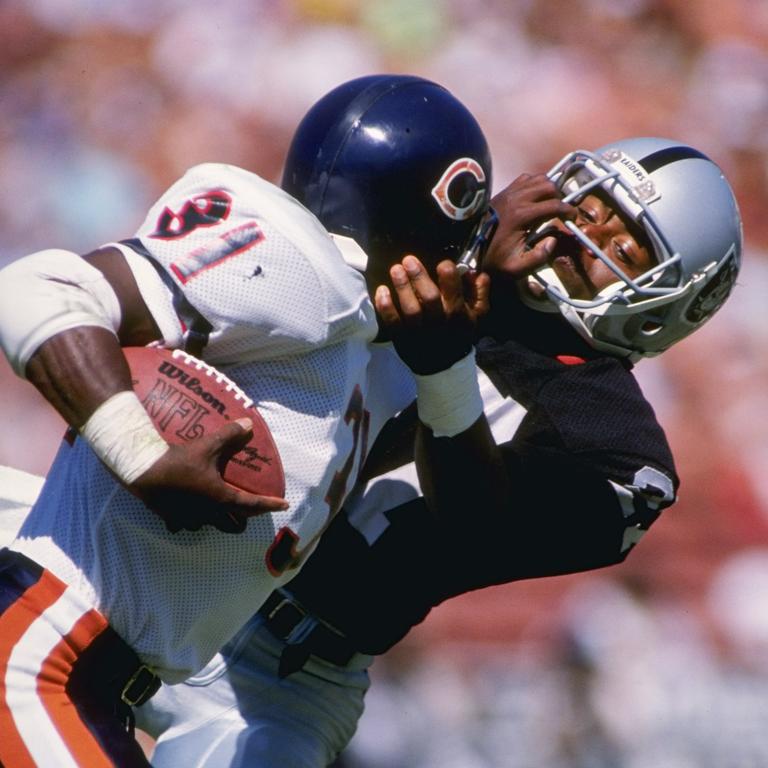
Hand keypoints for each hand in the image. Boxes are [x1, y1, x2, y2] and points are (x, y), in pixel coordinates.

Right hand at [129, 418, 287, 533]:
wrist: (141, 471)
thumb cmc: (178, 460)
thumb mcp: (207, 445)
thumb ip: (230, 435)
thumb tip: (249, 424)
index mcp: (220, 498)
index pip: (252, 505)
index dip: (269, 505)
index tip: (283, 505)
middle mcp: (208, 514)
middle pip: (234, 525)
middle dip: (244, 518)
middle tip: (249, 506)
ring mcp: (189, 520)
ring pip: (212, 526)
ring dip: (219, 519)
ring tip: (221, 507)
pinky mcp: (172, 519)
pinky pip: (188, 526)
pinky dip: (194, 520)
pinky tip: (192, 510)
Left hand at [374, 255, 489, 374]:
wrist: (444, 366)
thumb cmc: (459, 333)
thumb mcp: (477, 315)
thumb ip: (479, 292)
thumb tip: (475, 272)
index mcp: (458, 314)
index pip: (454, 290)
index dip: (448, 273)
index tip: (442, 264)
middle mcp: (439, 323)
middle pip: (429, 298)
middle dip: (419, 276)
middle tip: (408, 260)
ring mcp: (420, 333)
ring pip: (410, 309)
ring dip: (402, 287)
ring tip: (395, 269)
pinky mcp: (403, 339)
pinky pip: (393, 323)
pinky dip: (386, 307)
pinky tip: (382, 290)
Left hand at [482, 173, 576, 279]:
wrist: (468, 250)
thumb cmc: (494, 261)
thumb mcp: (516, 268)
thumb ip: (538, 257)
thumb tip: (553, 239)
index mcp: (521, 216)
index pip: (554, 205)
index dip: (569, 211)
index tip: (573, 218)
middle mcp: (516, 199)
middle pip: (549, 186)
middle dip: (560, 198)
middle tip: (561, 212)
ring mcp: (508, 192)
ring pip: (538, 178)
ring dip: (549, 189)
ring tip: (550, 204)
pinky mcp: (503, 191)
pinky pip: (525, 178)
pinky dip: (535, 184)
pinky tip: (536, 198)